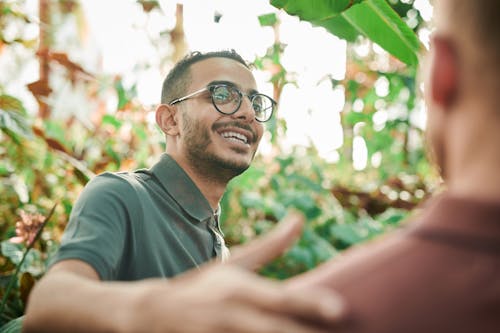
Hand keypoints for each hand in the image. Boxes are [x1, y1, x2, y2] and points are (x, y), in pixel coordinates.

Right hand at [121, 212, 343, 332]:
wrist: (152, 312)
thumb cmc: (202, 286)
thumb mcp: (234, 264)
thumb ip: (271, 246)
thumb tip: (300, 218)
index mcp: (239, 289)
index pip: (280, 297)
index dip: (310, 304)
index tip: (340, 310)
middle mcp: (230, 315)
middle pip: (274, 332)